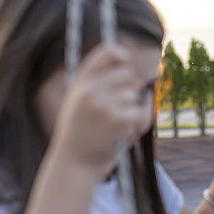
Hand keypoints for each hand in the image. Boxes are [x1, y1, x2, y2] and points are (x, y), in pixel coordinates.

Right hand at [50, 43, 150, 178]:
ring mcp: (103, 104)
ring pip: (134, 94)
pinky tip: (120, 132)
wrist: (73, 161)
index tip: (126, 60)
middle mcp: (90, 90)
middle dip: (129, 87)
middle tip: (118, 105)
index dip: (120, 53)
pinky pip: (139, 112)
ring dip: (130, 108)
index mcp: (80, 82)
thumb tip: (140, 83)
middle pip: (126, 72)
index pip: (105, 52)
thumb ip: (103, 85)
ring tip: (113, 124)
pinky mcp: (116, 120)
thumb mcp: (80, 102)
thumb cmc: (81, 131)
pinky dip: (136, 122)